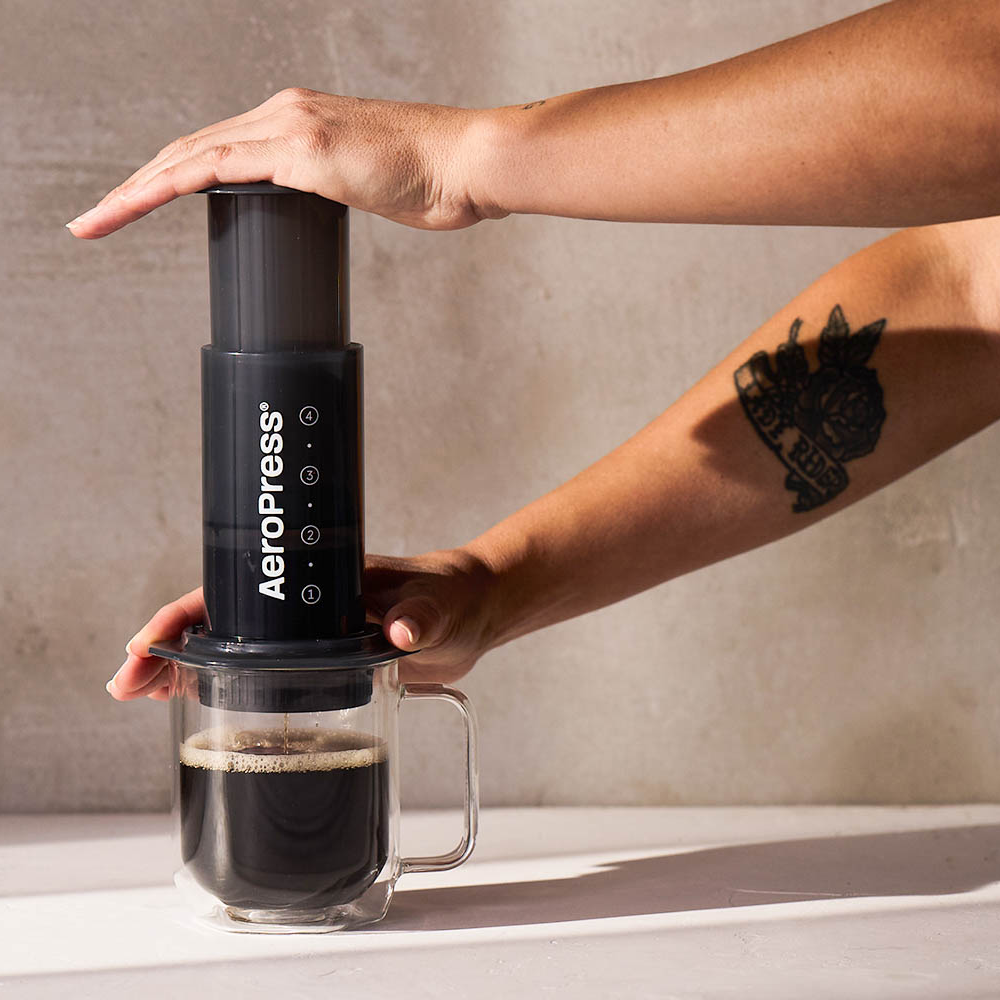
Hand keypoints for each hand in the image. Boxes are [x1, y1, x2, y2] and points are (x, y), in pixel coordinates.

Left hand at [67, 88, 502, 238]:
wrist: (467, 163)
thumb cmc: (430, 179)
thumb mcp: (366, 184)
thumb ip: (329, 189)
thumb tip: (313, 208)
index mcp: (297, 122)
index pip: (214, 150)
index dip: (167, 177)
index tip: (137, 205)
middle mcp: (284, 114)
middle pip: (187, 148)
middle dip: (133, 185)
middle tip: (95, 219)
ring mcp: (290, 127)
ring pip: (188, 155)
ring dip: (135, 189)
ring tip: (97, 221)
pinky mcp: (302, 150)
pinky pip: (218, 167)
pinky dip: (170, 185)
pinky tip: (139, 202)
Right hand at [106, 547, 500, 699]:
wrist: (473, 612)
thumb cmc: (453, 595)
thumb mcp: (440, 604)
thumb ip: (424, 615)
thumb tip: (403, 630)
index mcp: (318, 583)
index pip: (237, 593)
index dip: (187, 616)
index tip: (147, 643)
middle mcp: (303, 610)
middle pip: (220, 625)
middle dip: (168, 650)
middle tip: (126, 684)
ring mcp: (308, 637)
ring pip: (231, 651)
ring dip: (184, 672)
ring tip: (142, 697)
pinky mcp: (321, 665)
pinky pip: (259, 675)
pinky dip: (221, 688)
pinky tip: (196, 707)